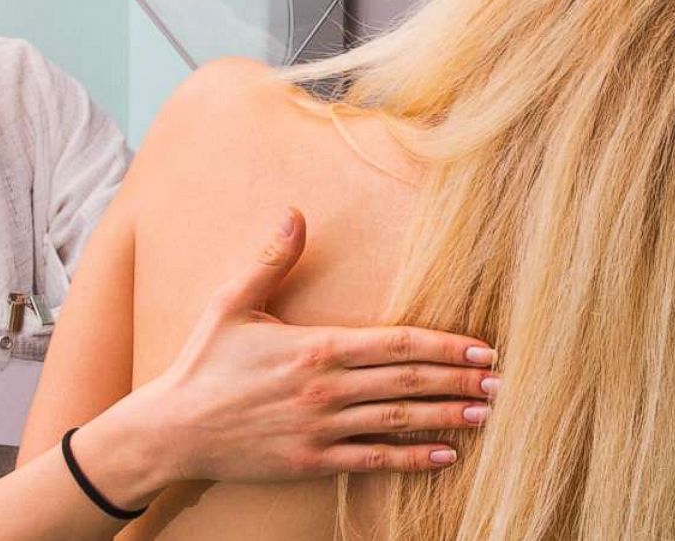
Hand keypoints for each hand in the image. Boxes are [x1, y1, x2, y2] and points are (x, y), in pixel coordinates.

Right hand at [93, 208, 496, 491]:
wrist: (172, 428)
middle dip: (459, 379)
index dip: (443, 346)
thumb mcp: (232, 304)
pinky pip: (372, 461)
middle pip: (407, 383)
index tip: (481, 347)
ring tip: (486, 413)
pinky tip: (445, 456)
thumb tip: (295, 213)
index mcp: (315, 346)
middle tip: (502, 381)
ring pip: (398, 422)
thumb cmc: (204, 363)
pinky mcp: (311, 461)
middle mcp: (325, 388)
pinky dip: (411, 459)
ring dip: (447, 416)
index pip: (395, 344)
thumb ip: (271, 260)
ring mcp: (320, 428)